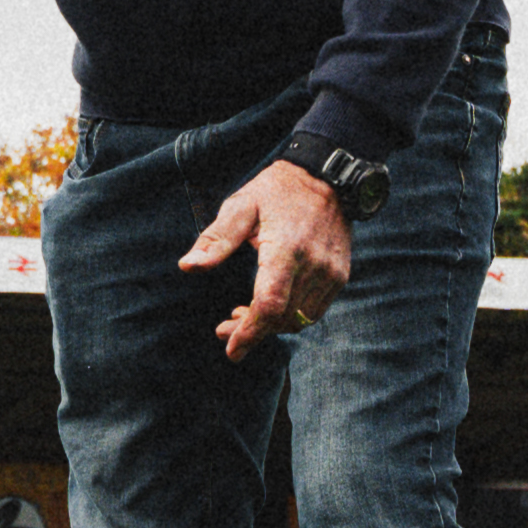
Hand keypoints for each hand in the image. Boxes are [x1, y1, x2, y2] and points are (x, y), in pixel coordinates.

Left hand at [186, 157, 351, 360]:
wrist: (327, 176)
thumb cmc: (277, 190)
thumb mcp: (241, 206)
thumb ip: (216, 239)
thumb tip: (188, 266)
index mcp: (286, 249)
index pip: (269, 305)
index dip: (249, 333)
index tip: (231, 351)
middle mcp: (314, 266)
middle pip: (282, 318)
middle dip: (252, 332)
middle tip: (223, 328)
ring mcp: (331, 273)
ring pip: (299, 319)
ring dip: (271, 326)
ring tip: (242, 316)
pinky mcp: (340, 275)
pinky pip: (314, 310)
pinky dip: (291, 317)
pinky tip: (270, 307)